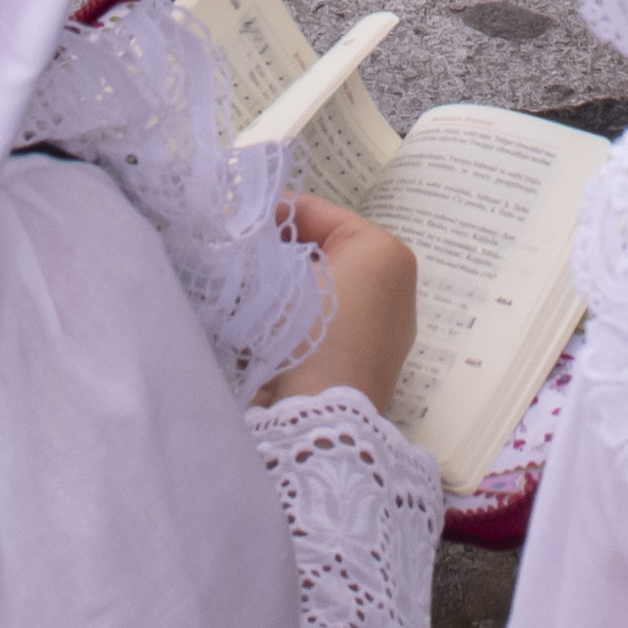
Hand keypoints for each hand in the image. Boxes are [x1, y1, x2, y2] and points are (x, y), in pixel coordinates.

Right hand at [253, 193, 418, 409]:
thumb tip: (241, 242)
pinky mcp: (365, 363)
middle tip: (237, 261)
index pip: (316, 213)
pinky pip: (322, 327)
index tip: (235, 225)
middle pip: (318, 253)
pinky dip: (293, 325)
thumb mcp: (280, 275)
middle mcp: (392, 287)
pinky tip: (259, 332)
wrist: (323, 414)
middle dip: (276, 257)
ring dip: (281, 293)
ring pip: (317, 292)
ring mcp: (382, 329)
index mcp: (383, 252)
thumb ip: (259, 250)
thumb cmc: (311, 330)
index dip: (272, 214)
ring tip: (243, 296)